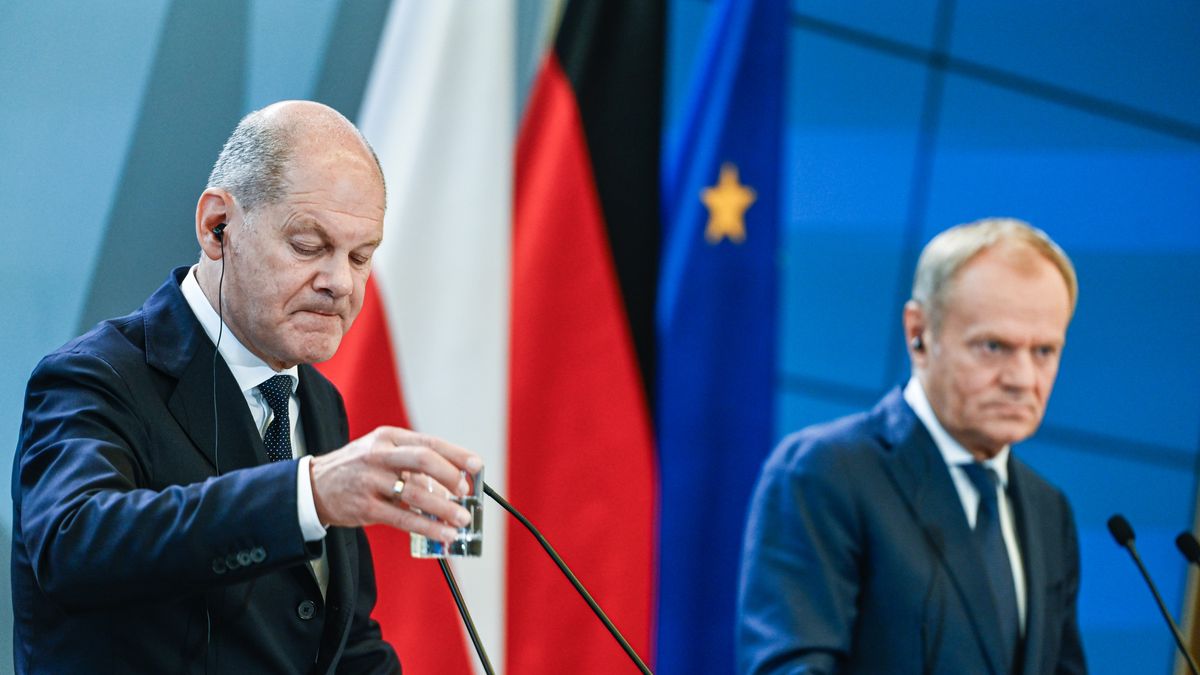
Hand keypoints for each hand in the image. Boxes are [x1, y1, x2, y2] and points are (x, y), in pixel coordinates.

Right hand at [309, 427, 482, 540]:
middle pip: (423, 460)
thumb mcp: (381, 452)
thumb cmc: (357, 468)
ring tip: (462, 520)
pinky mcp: (365, 507)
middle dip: (450, 476)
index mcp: (388, 437)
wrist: (314, 486)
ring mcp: (370, 481)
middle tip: (466, 493)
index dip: (457, 455)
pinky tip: (444, 534)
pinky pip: (403, 519)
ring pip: (415, 494)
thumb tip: (451, 482)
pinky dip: (428, 527)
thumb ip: (413, 462)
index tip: (477, 466)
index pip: (429, 442)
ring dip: (444, 509)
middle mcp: (379, 455)